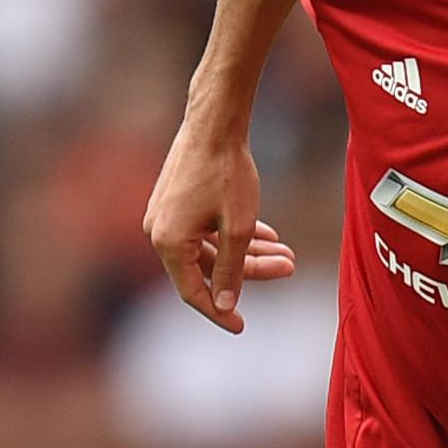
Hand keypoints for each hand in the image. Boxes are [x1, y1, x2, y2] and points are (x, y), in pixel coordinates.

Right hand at [143, 121, 297, 333]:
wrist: (214, 121)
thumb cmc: (226, 171)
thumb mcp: (238, 227)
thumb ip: (231, 270)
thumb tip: (226, 304)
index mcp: (168, 243)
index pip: (193, 292)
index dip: (220, 311)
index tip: (242, 326)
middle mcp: (159, 232)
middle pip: (207, 268)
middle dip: (251, 272)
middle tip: (288, 268)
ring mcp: (166, 215)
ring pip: (210, 248)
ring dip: (247, 253)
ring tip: (285, 253)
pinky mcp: (176, 201)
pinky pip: (205, 229)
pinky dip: (234, 234)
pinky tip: (267, 235)